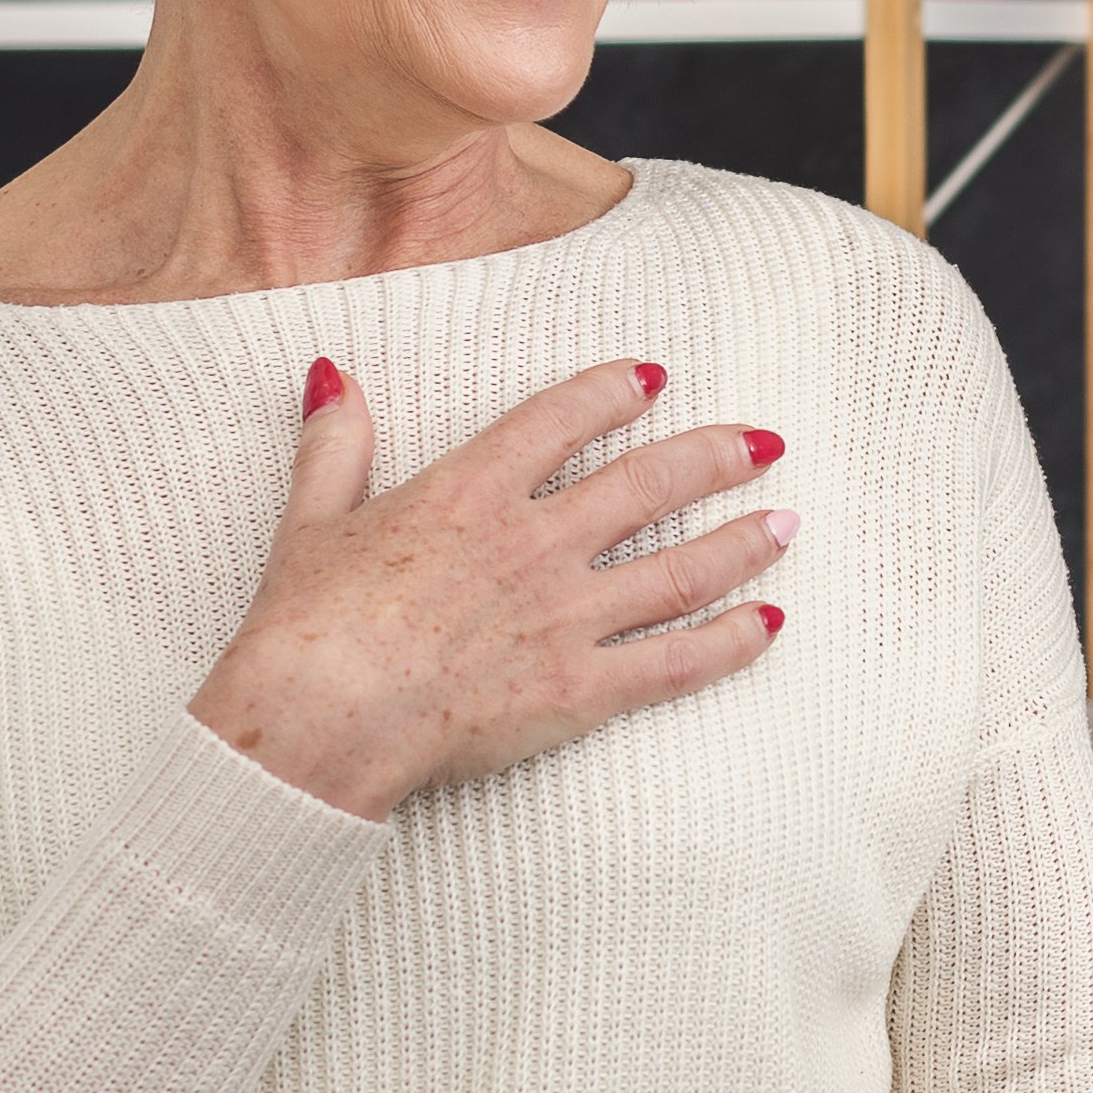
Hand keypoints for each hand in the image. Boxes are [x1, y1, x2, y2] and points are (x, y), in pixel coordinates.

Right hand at [188, 357, 789, 819]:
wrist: (318, 718)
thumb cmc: (305, 626)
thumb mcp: (312, 518)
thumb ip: (337, 444)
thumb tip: (334, 374)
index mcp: (470, 491)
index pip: (563, 418)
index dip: (615, 391)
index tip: (654, 377)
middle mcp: (535, 541)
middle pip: (649, 482)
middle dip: (716, 456)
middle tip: (764, 441)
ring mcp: (568, 614)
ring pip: (684, 566)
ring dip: (744, 540)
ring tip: (787, 520)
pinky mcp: (584, 686)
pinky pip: (680, 660)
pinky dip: (734, 641)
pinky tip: (771, 622)